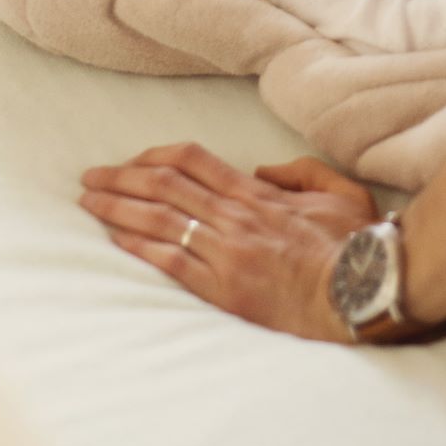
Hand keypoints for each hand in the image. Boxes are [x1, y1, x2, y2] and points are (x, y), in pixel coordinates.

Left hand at [79, 142, 377, 339]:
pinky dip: (140, 247)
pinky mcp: (222, 287)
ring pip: (160, 219)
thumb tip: (261, 170)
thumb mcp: (338, 189)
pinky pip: (171, 261)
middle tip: (91, 176)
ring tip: (89, 202)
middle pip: (165, 185)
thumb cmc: (352, 242)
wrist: (356, 291)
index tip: (132, 159)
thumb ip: (300, 171)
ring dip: (119, 208)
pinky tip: (116, 239)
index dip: (155, 155)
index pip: (194, 160)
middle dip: (121, 178)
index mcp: (258, 191)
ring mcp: (226, 251)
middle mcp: (235, 215)